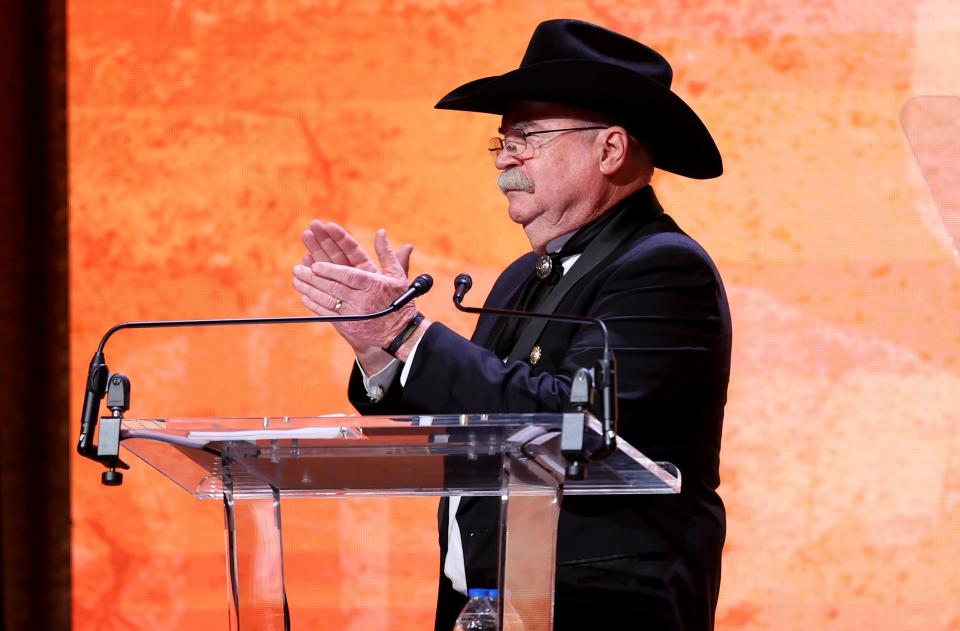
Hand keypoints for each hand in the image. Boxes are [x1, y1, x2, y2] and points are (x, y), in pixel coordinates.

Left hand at [292, 222, 422, 368]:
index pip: (349, 274)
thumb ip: (386, 253)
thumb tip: (380, 232)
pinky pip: (328, 314)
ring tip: (297, 278)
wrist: (401, 332)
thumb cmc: (399, 299)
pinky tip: (304, 296)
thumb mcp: (397, 274)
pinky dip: (315, 305)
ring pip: (328, 299)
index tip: (315, 263)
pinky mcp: (348, 325)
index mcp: (374, 283)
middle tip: (297, 268)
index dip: (331, 270)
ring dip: (310, 288)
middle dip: (314, 277)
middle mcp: (363, 298)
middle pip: (334, 286)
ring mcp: (354, 313)